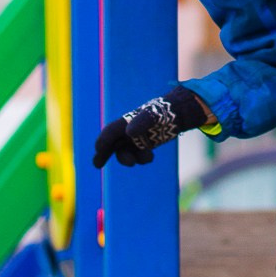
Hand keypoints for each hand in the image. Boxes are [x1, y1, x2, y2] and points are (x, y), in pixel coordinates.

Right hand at [93, 86, 207, 167]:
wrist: (178, 112)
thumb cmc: (163, 111)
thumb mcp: (153, 116)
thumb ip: (141, 122)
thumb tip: (129, 133)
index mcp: (127, 121)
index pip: (110, 132)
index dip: (102, 142)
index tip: (98, 152)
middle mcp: (129, 130)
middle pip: (112, 143)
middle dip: (104, 153)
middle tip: (97, 164)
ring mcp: (137, 137)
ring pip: (125, 151)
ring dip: (130, 158)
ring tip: (148, 158)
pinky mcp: (146, 143)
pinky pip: (138, 154)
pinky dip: (142, 158)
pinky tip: (150, 157)